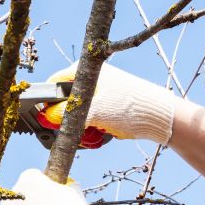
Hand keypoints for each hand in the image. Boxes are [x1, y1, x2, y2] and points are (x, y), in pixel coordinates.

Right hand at [38, 62, 175, 145]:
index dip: (46, 102)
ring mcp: (98, 92)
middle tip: (74, 131)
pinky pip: (88, 119)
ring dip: (79, 127)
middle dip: (65, 120)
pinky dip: (90, 129)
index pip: (53, 83)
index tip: (45, 119)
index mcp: (84, 70)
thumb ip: (65, 114)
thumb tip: (45, 117)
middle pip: (63, 102)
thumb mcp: (93, 111)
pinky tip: (99, 134)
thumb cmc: (129, 106)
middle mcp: (89, 78)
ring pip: (75, 113)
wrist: (160, 117)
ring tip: (92, 134)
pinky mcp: (105, 106)